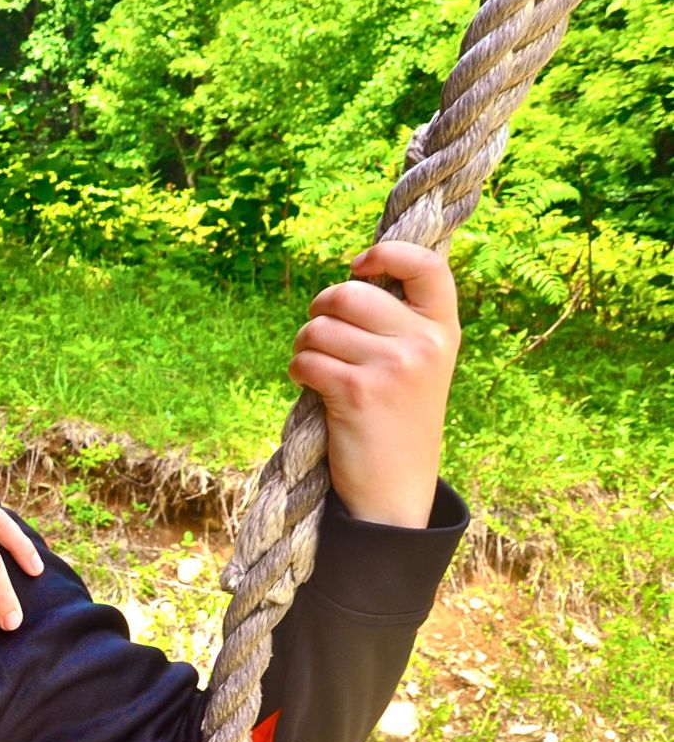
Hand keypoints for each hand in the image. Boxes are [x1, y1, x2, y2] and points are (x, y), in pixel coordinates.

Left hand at [291, 241, 458, 528]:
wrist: (395, 488)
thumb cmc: (395, 418)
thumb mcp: (417, 363)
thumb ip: (396, 321)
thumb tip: (352, 276)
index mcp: (442, 328)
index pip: (426, 264)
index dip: (386, 253)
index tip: (358, 266)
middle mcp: (424, 343)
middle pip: (348, 293)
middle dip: (320, 311)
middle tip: (321, 337)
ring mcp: (394, 366)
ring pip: (318, 327)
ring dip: (304, 347)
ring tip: (320, 370)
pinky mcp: (357, 392)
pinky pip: (304, 360)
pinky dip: (298, 373)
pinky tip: (313, 390)